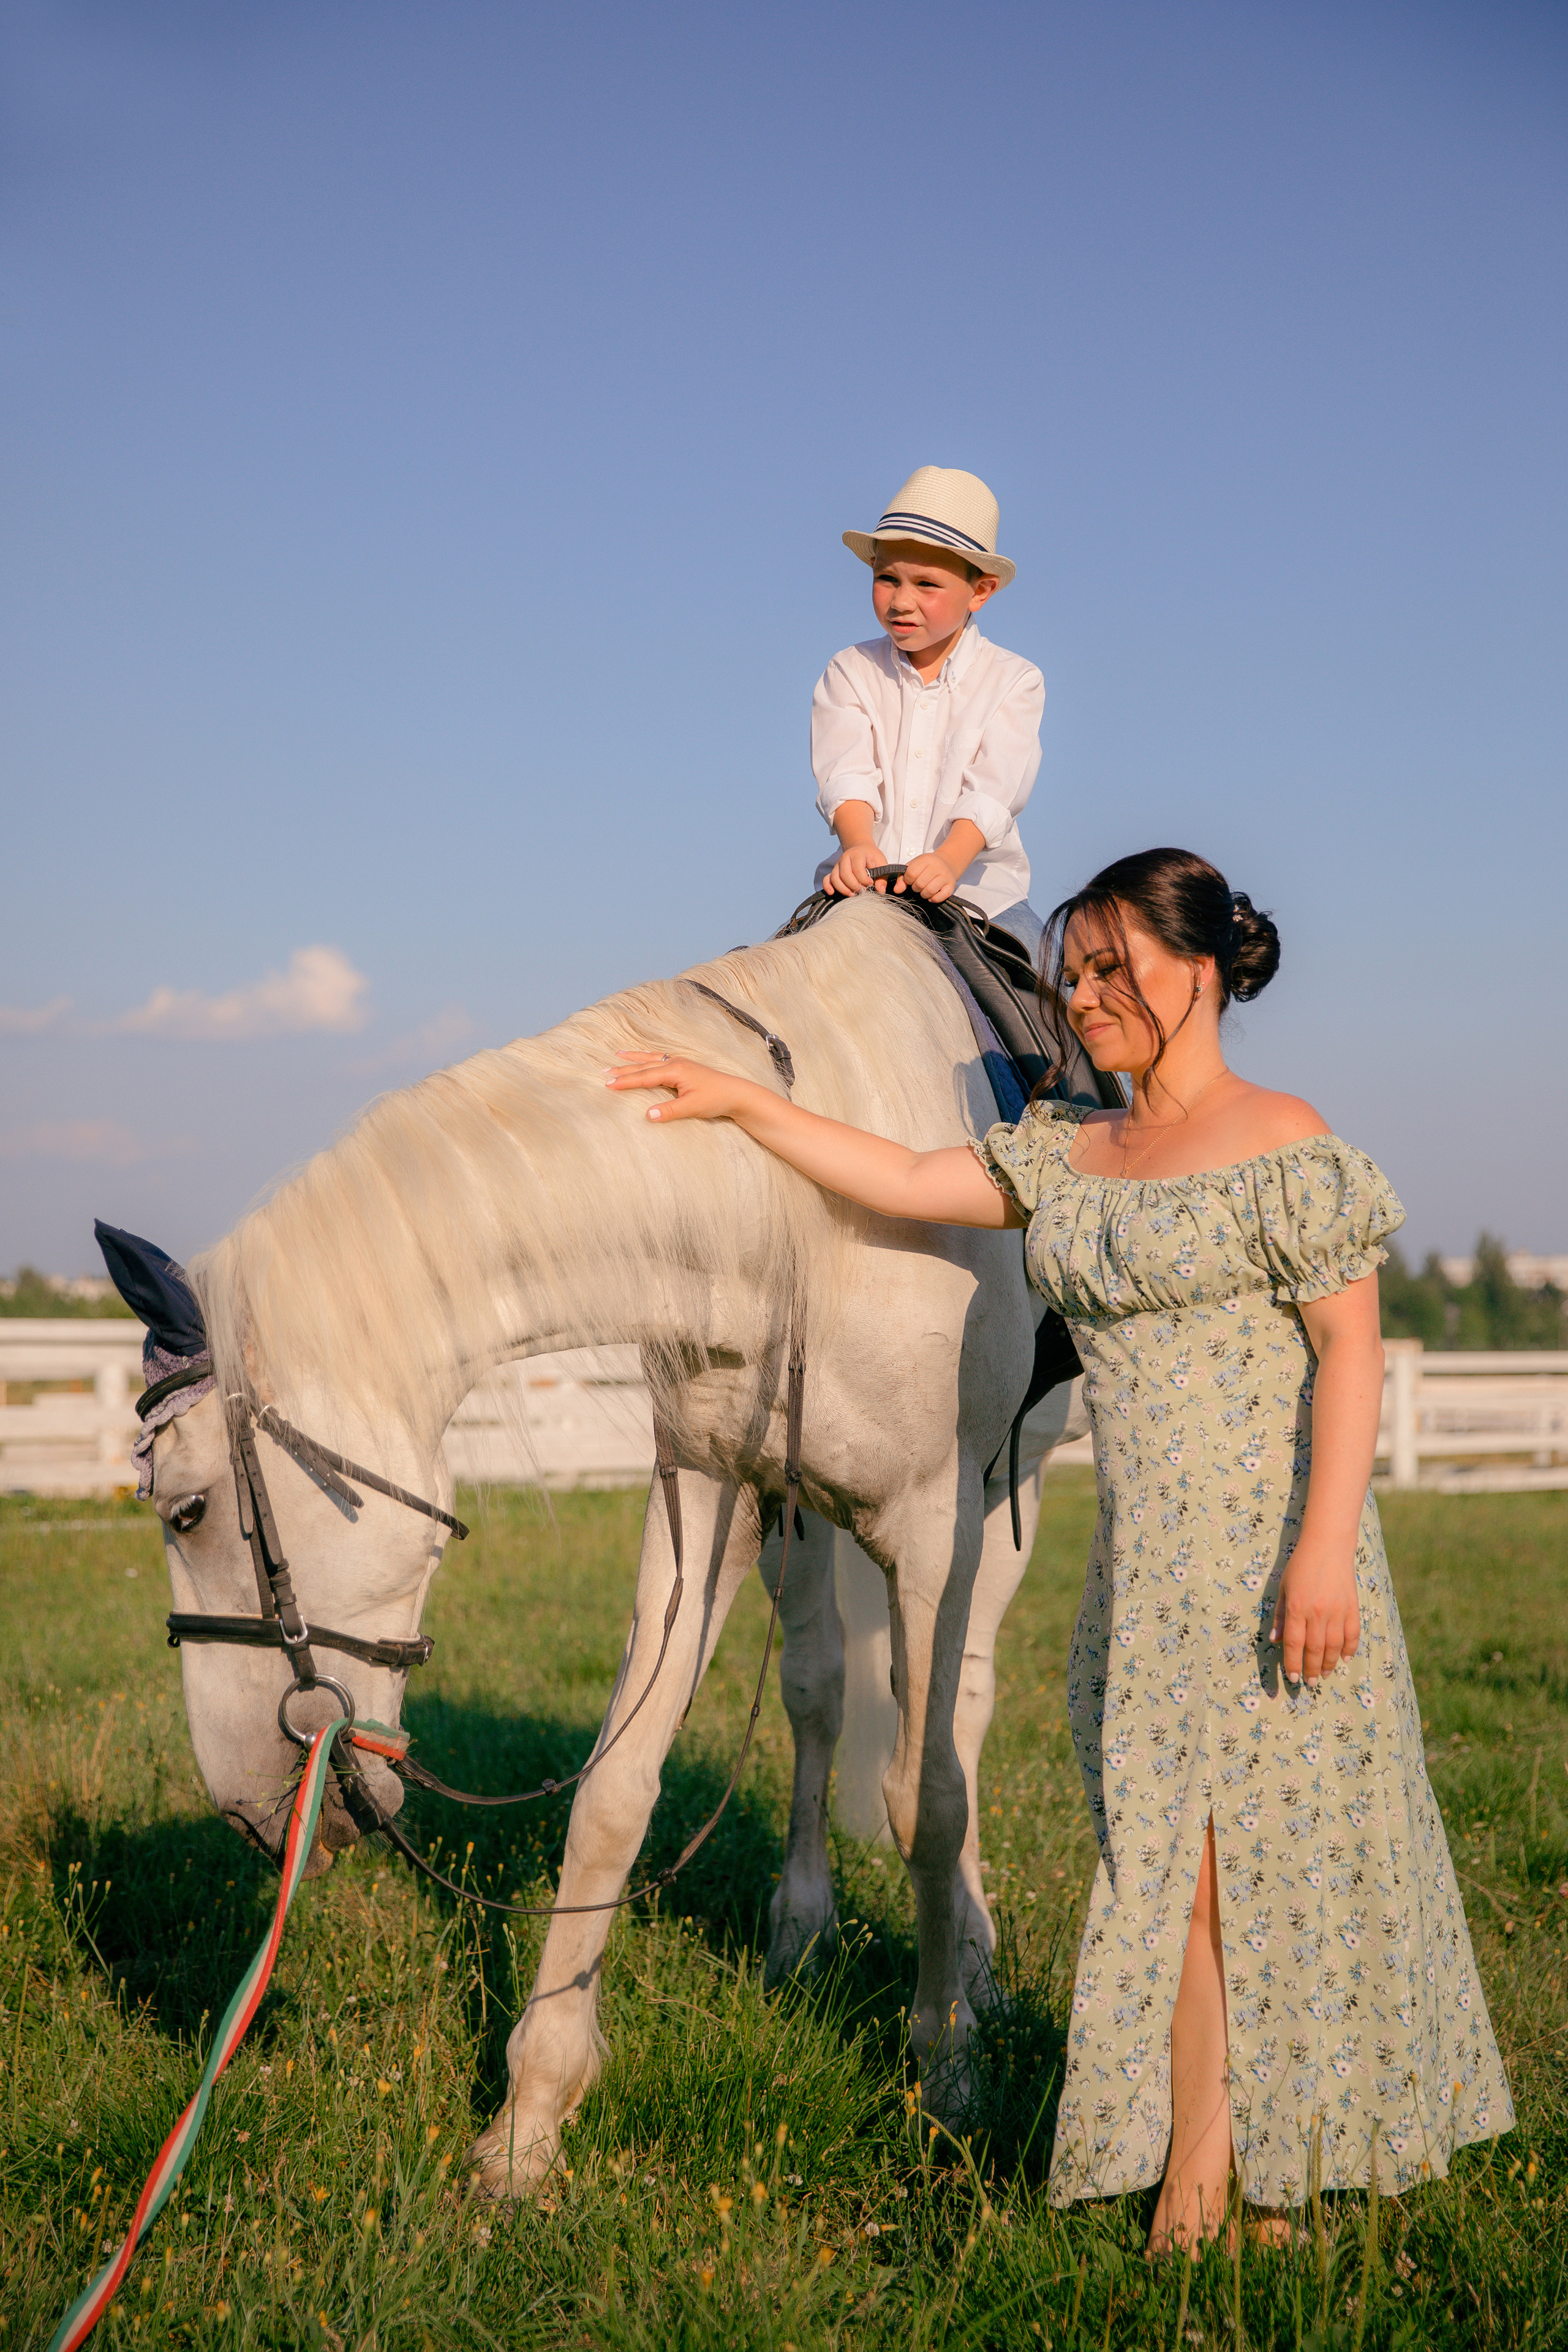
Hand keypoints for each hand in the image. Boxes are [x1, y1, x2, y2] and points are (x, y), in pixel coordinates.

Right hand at [606, 1053, 761, 1124]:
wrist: (736, 1093)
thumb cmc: (715, 1099)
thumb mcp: (692, 1108)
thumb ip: (669, 1111)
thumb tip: (648, 1115)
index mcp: (675, 1070)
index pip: (644, 1076)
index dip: (625, 1081)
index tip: (607, 1084)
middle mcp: (675, 1063)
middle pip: (644, 1065)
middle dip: (623, 1069)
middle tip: (603, 1071)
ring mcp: (680, 1063)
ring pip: (651, 1059)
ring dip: (634, 1058)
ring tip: (618, 1055)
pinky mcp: (684, 1067)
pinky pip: (660, 1059)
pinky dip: (647, 1057)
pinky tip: (644, 1057)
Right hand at [823, 841, 894, 896]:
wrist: (862, 848)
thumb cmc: (872, 857)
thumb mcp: (881, 863)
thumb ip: (882, 876)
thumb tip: (880, 891)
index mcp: (857, 854)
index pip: (857, 869)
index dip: (864, 880)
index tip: (871, 884)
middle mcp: (845, 858)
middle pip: (845, 874)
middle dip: (854, 886)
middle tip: (863, 892)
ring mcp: (838, 865)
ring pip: (835, 878)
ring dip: (843, 889)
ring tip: (853, 895)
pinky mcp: (834, 871)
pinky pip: (827, 878)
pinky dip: (827, 886)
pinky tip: (832, 893)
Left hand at [901, 851, 957, 902]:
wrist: (947, 862)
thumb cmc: (927, 866)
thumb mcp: (914, 866)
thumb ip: (902, 877)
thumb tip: (897, 890)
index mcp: (926, 859)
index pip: (911, 873)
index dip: (908, 880)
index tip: (911, 880)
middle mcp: (937, 866)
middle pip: (920, 884)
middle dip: (916, 888)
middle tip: (918, 886)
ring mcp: (945, 876)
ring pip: (930, 891)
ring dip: (924, 894)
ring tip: (924, 890)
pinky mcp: (951, 885)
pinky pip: (940, 897)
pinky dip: (934, 899)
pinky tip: (932, 896)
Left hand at [1270, 1540, 1360, 1683]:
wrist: (1328, 1545)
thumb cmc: (1301, 1565)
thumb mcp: (1284, 1588)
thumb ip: (1281, 1616)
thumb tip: (1276, 1641)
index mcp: (1297, 1608)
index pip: (1294, 1644)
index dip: (1293, 1663)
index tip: (1292, 1677)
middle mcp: (1317, 1613)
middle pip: (1315, 1649)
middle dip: (1312, 1669)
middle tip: (1311, 1682)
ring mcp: (1337, 1611)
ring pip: (1335, 1646)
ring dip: (1330, 1664)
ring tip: (1325, 1674)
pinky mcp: (1352, 1607)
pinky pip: (1352, 1634)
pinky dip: (1350, 1649)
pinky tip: (1345, 1658)